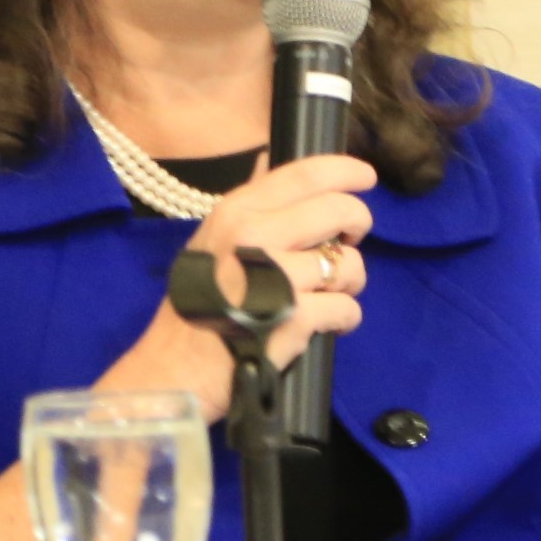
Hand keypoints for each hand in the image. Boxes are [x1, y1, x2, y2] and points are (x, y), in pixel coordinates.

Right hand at [99, 153, 375, 421]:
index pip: (304, 174)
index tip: (366, 177)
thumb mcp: (211, 243)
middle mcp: (256, 235)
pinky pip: (347, 308)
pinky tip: (331, 324)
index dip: (345, 170)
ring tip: (334, 294)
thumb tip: (277, 168)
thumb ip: (251, 210)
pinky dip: (346, 318)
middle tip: (349, 244)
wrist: (174, 372)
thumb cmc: (195, 309)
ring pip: (349, 263)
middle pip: (340, 210)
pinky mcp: (293, 317)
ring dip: (351, 282)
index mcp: (237, 212)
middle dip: (358, 226)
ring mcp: (276, 276)